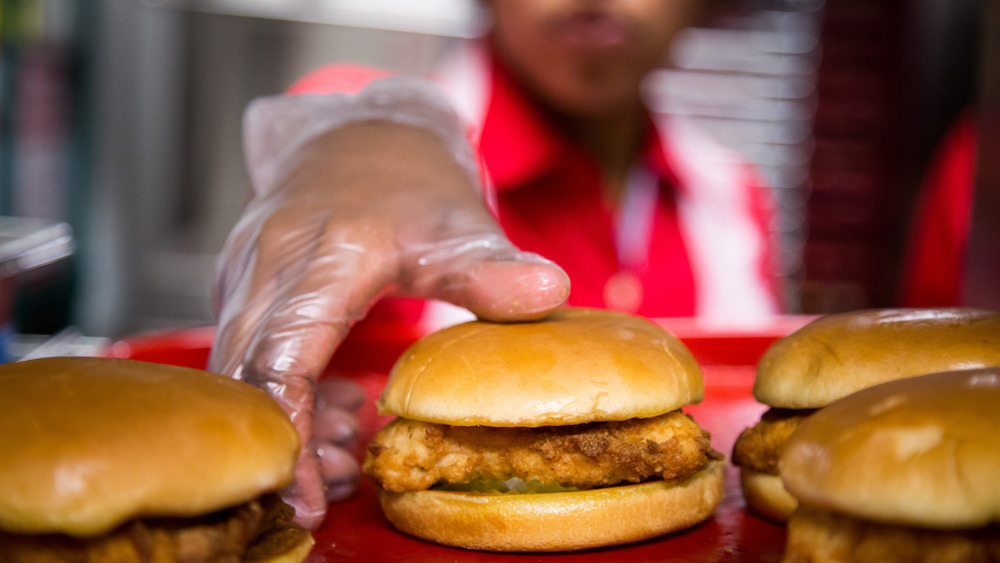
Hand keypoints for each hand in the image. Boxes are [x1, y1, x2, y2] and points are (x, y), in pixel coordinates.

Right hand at [208, 120, 569, 528]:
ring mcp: (244, 272)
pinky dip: (285, 392)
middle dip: (288, 445)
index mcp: (321, 255)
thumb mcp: (459, 223)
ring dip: (288, 422)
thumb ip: (492, 269)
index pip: (283, 359)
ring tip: (348, 448)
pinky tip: (337, 408)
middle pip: (248, 378)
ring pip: (240, 370)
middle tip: (337, 485)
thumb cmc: (410, 178)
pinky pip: (247, 352)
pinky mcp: (241, 283)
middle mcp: (267, 264)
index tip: (311, 493)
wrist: (358, 132)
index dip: (292, 434)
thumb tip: (550, 293)